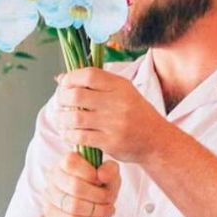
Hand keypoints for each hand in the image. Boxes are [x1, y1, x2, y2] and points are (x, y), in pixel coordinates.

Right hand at [42, 150, 120, 216]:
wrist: (90, 208)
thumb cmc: (100, 187)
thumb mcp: (110, 176)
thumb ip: (110, 170)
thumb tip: (101, 175)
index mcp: (66, 162)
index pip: (71, 163)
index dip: (90, 174)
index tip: (102, 181)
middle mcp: (54, 177)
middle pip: (75, 187)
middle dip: (99, 196)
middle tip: (110, 200)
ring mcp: (50, 197)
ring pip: (73, 206)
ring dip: (96, 211)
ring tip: (108, 211)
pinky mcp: (52, 215)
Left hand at [55, 67, 169, 162]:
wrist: (156, 140)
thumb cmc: (136, 114)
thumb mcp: (122, 92)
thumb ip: (95, 84)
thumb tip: (60, 78)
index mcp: (120, 86)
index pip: (89, 75)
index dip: (70, 78)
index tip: (64, 85)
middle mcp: (118, 103)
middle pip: (77, 95)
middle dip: (62, 99)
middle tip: (60, 104)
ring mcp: (115, 123)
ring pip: (75, 118)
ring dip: (62, 119)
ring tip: (61, 120)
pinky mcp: (111, 142)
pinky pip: (81, 137)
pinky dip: (69, 135)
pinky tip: (69, 134)